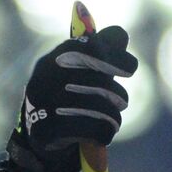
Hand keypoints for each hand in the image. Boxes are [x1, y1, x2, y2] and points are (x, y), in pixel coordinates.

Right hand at [4, 25, 137, 171]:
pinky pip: (95, 128)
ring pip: (101, 106)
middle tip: (121, 101)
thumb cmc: (70, 98)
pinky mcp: (47, 130)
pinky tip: (102, 135)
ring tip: (110, 120)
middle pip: (100, 80)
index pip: (90, 46)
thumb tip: (120, 33)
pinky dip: (105, 133)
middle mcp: (46, 77)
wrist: (41, 139)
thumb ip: (103, 52)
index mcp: (54, 58)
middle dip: (118, 93)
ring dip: (113, 116)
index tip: (130, 69)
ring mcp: (43, 103)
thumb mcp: (84, 72)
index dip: (116, 56)